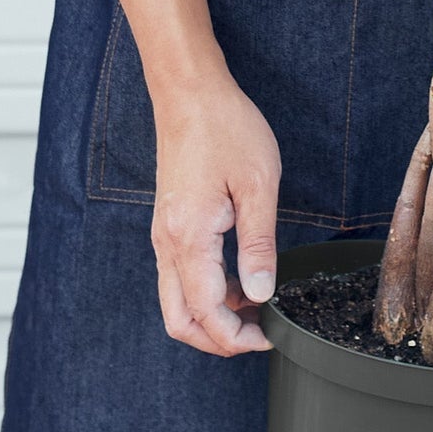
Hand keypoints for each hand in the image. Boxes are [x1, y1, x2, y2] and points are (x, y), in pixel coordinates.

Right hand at [150, 68, 281, 357]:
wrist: (190, 92)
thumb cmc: (226, 128)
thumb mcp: (257, 184)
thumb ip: (258, 245)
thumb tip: (261, 294)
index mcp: (190, 237)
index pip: (206, 312)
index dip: (236, 337)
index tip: (268, 336)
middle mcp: (167, 242)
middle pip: (180, 320)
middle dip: (217, 339)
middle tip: (257, 334)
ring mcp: (164, 233)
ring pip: (176, 300)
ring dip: (210, 316)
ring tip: (253, 308)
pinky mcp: (169, 222)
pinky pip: (178, 275)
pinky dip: (203, 291)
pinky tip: (237, 278)